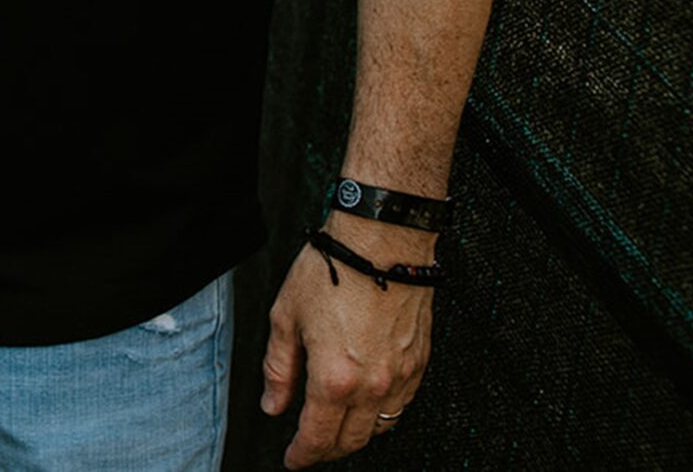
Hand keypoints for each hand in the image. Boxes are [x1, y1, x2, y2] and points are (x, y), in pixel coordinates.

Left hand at [260, 216, 433, 465]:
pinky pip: (402, 405)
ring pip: (380, 428)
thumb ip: (279, 368)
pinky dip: (383, 414)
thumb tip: (273, 404)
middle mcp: (372, 386)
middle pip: (350, 441)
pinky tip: (368, 405)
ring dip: (356, 436)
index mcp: (334, 379)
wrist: (382, 242)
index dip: (301, 455)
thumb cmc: (334, 270)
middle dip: (327, 451)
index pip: (317, 438)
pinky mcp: (419, 363)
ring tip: (336, 429)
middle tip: (310, 449)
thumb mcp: (286, 317)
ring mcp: (400, 377)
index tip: (292, 461)